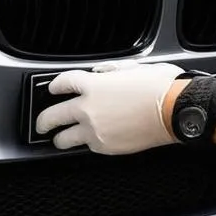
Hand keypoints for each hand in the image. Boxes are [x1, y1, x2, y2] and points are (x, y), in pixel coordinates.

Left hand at [34, 62, 184, 154]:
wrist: (174, 111)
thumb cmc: (159, 86)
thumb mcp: (133, 67)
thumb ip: (110, 70)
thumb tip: (100, 72)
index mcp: (92, 84)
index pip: (62, 83)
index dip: (54, 86)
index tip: (52, 89)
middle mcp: (87, 108)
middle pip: (53, 115)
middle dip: (43, 120)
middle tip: (41, 124)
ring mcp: (94, 130)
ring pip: (64, 138)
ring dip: (59, 138)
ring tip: (58, 140)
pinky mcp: (105, 147)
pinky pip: (86, 147)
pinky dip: (85, 144)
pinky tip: (86, 142)